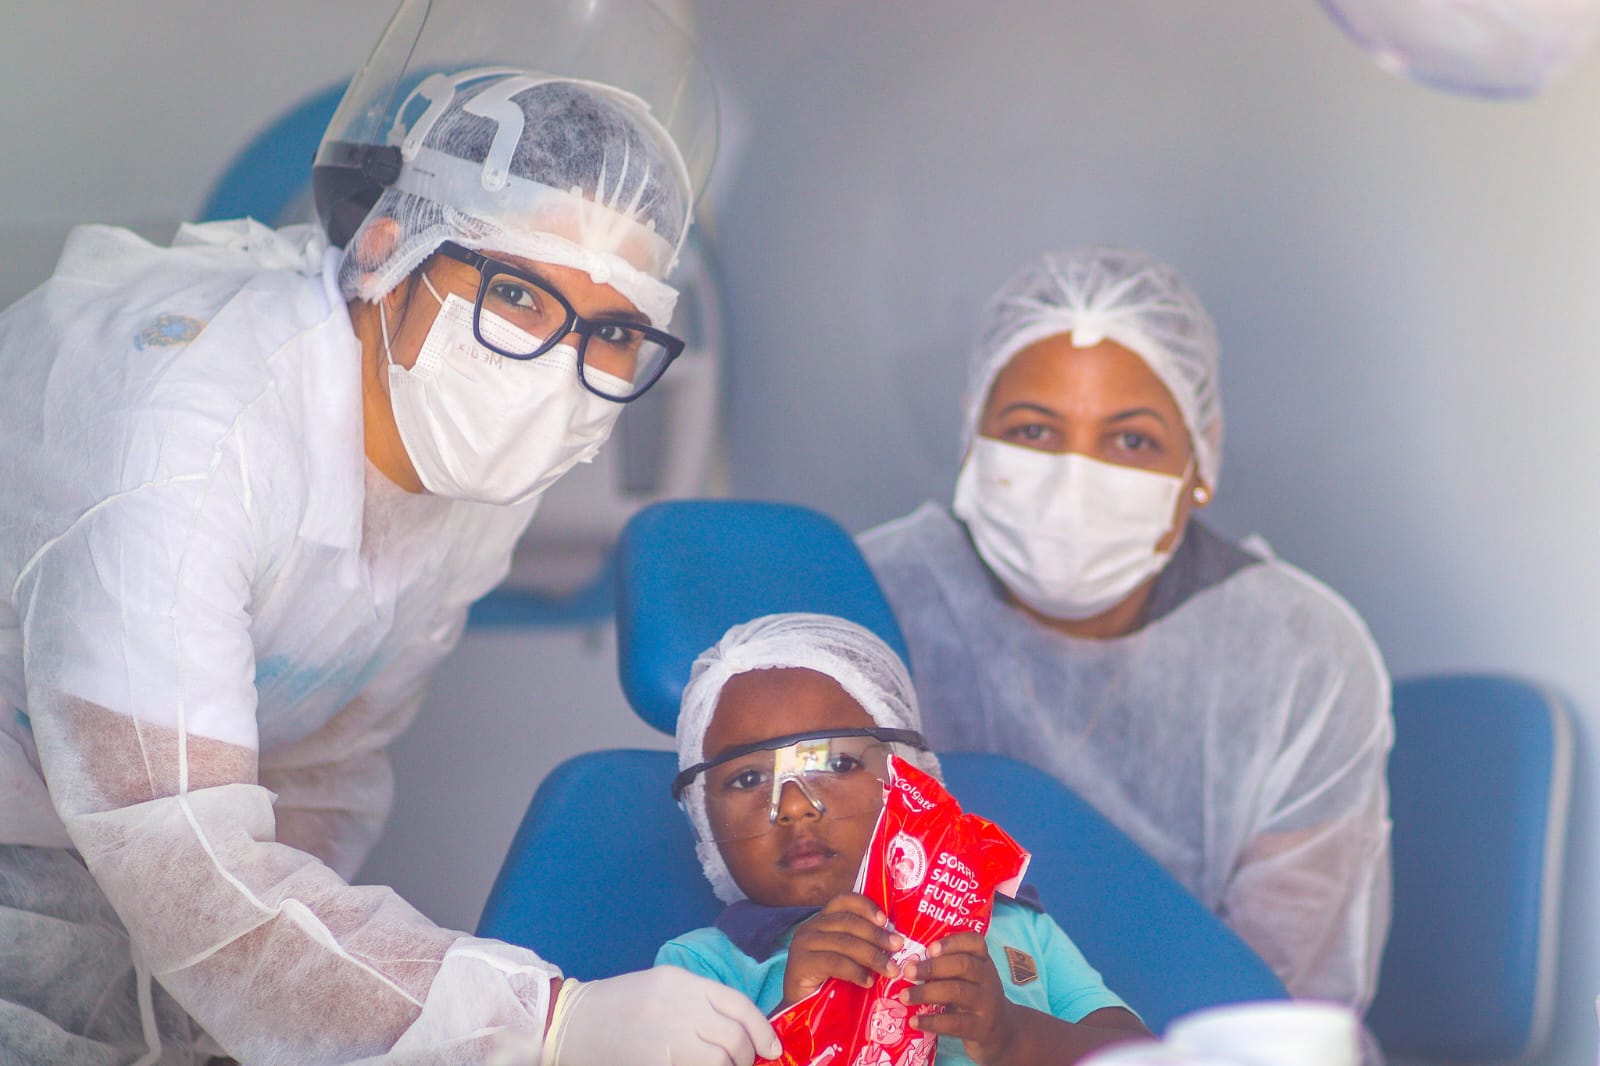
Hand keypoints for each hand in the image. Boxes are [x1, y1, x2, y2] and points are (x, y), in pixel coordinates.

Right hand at [541, 966, 781, 1065]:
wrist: (572, 1021)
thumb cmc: (619, 1005)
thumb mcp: (662, 988)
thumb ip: (698, 1002)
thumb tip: (739, 1029)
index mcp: (682, 981)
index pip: (738, 1004)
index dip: (762, 1028)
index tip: (771, 1048)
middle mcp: (678, 1005)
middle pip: (733, 1036)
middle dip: (745, 1057)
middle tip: (741, 1064)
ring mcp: (666, 1035)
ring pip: (719, 1060)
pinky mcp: (655, 1061)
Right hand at [782, 892, 904, 1006]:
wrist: (802, 1012)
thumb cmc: (830, 985)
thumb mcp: (848, 958)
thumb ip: (862, 944)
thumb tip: (896, 940)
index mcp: (822, 920)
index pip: (843, 900)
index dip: (865, 906)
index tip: (886, 920)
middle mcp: (809, 927)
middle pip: (847, 922)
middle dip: (876, 934)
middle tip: (897, 947)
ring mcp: (802, 944)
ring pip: (843, 942)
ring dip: (871, 955)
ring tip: (890, 969)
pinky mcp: (799, 964)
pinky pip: (833, 962)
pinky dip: (855, 971)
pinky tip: (868, 981)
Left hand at [901, 932, 1016, 1063]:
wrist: (1002, 1033)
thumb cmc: (974, 998)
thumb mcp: (969, 979)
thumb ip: (947, 966)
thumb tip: (908, 960)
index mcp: (983, 962)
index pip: (975, 943)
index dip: (953, 942)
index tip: (930, 947)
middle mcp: (988, 979)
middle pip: (963, 966)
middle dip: (933, 967)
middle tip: (908, 971)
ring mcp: (987, 1004)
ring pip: (958, 992)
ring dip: (927, 992)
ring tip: (904, 996)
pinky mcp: (981, 1028)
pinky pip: (955, 1023)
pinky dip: (932, 1021)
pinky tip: (914, 1020)